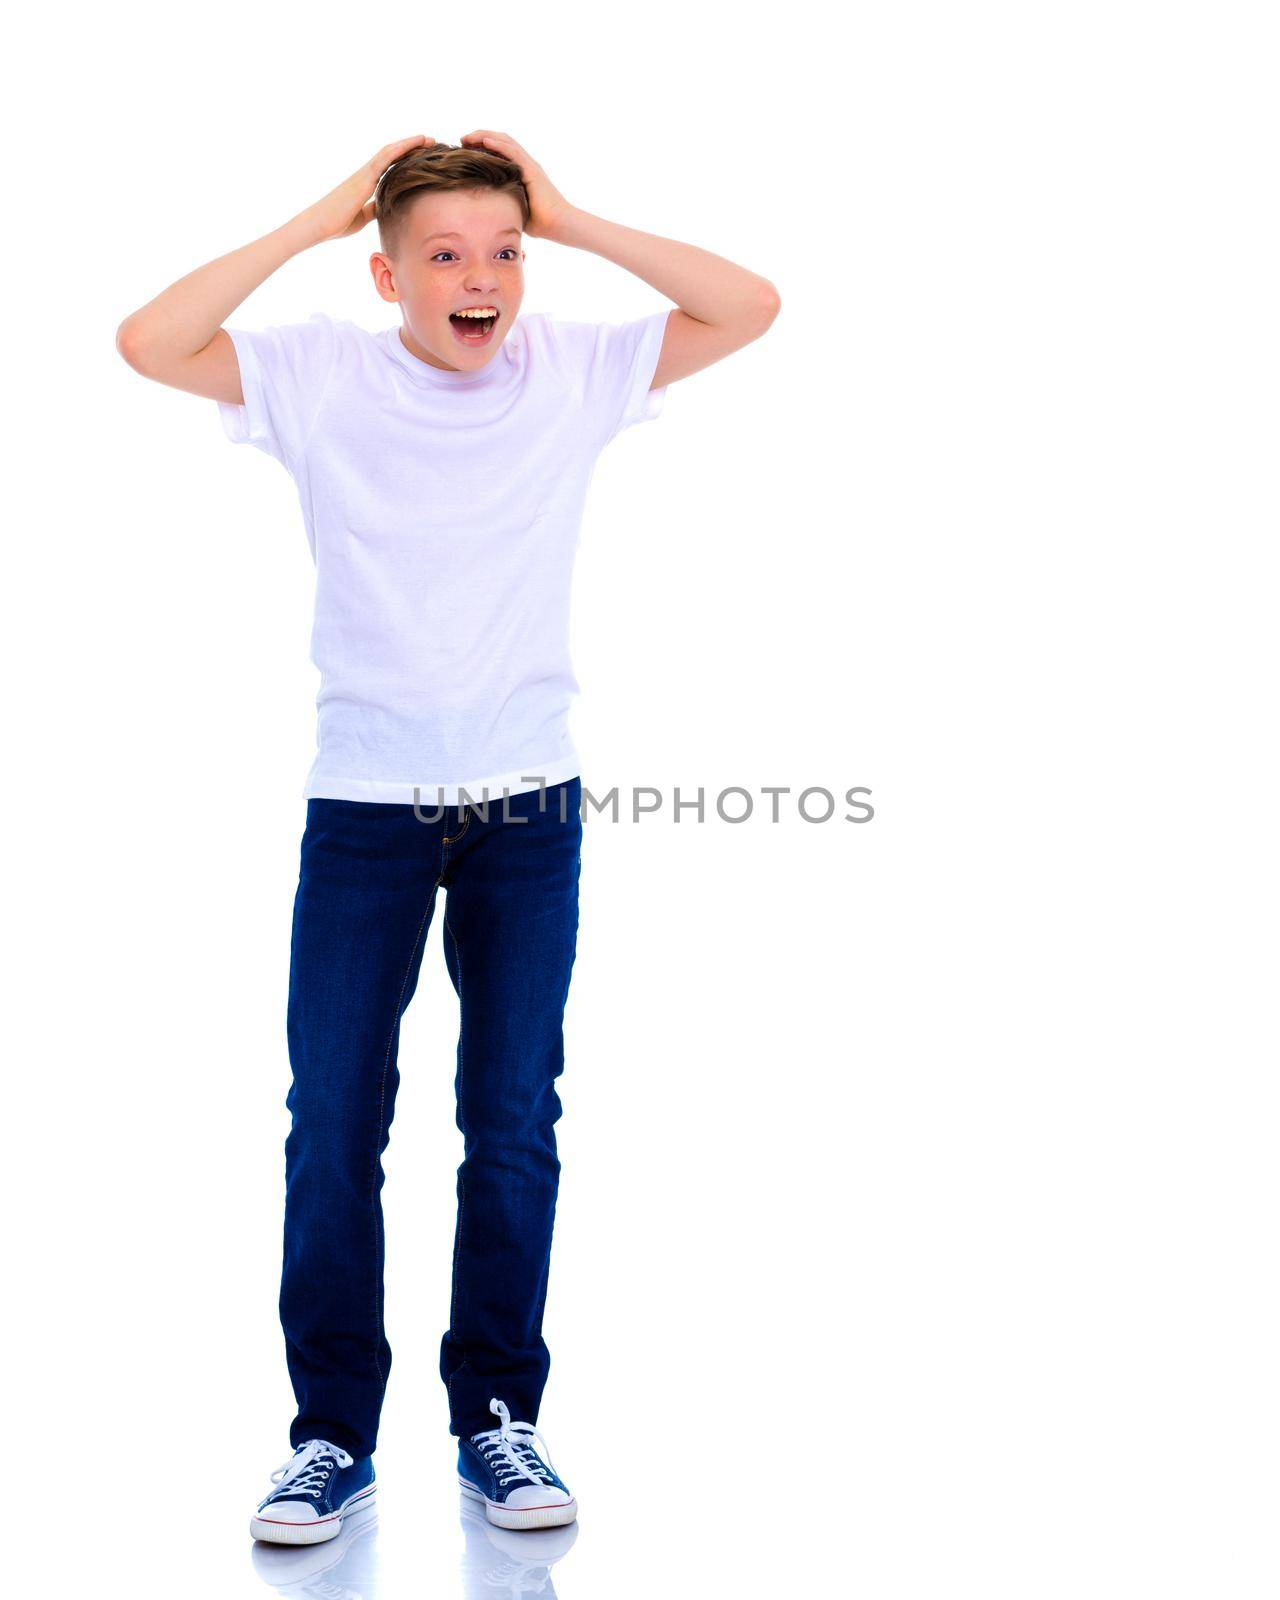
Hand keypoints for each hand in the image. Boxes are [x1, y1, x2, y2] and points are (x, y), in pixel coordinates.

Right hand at [296, 135, 433, 245]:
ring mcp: (364, 174)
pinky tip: (414, 144)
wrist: (319, 225)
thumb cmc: (336, 223)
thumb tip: (383, 207)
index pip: (389, 167)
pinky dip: (400, 149)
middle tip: (431, 143)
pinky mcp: (364, 178)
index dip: (405, 160)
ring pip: (390, 151)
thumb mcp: (362, 217)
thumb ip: (372, 209)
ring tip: (428, 139)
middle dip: (411, 148)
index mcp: (366, 184)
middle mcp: (365, 174)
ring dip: (409, 144)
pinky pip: (384, 158)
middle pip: (392, 155)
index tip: (422, 156)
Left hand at [459, 130, 573, 239]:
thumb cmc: (541, 223)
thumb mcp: (514, 209)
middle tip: (462, 140)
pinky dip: (498, 145)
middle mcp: (525, 164)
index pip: (500, 151)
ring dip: (484, 136)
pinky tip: (484, 141)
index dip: (482, 147)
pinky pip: (513, 152)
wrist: (559, 225)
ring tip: (468, 137)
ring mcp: (529, 165)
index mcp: (521, 172)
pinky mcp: (532, 170)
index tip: (464, 150)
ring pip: (505, 142)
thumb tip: (485, 211)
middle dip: (480, 137)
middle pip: (501, 141)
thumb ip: (502, 203)